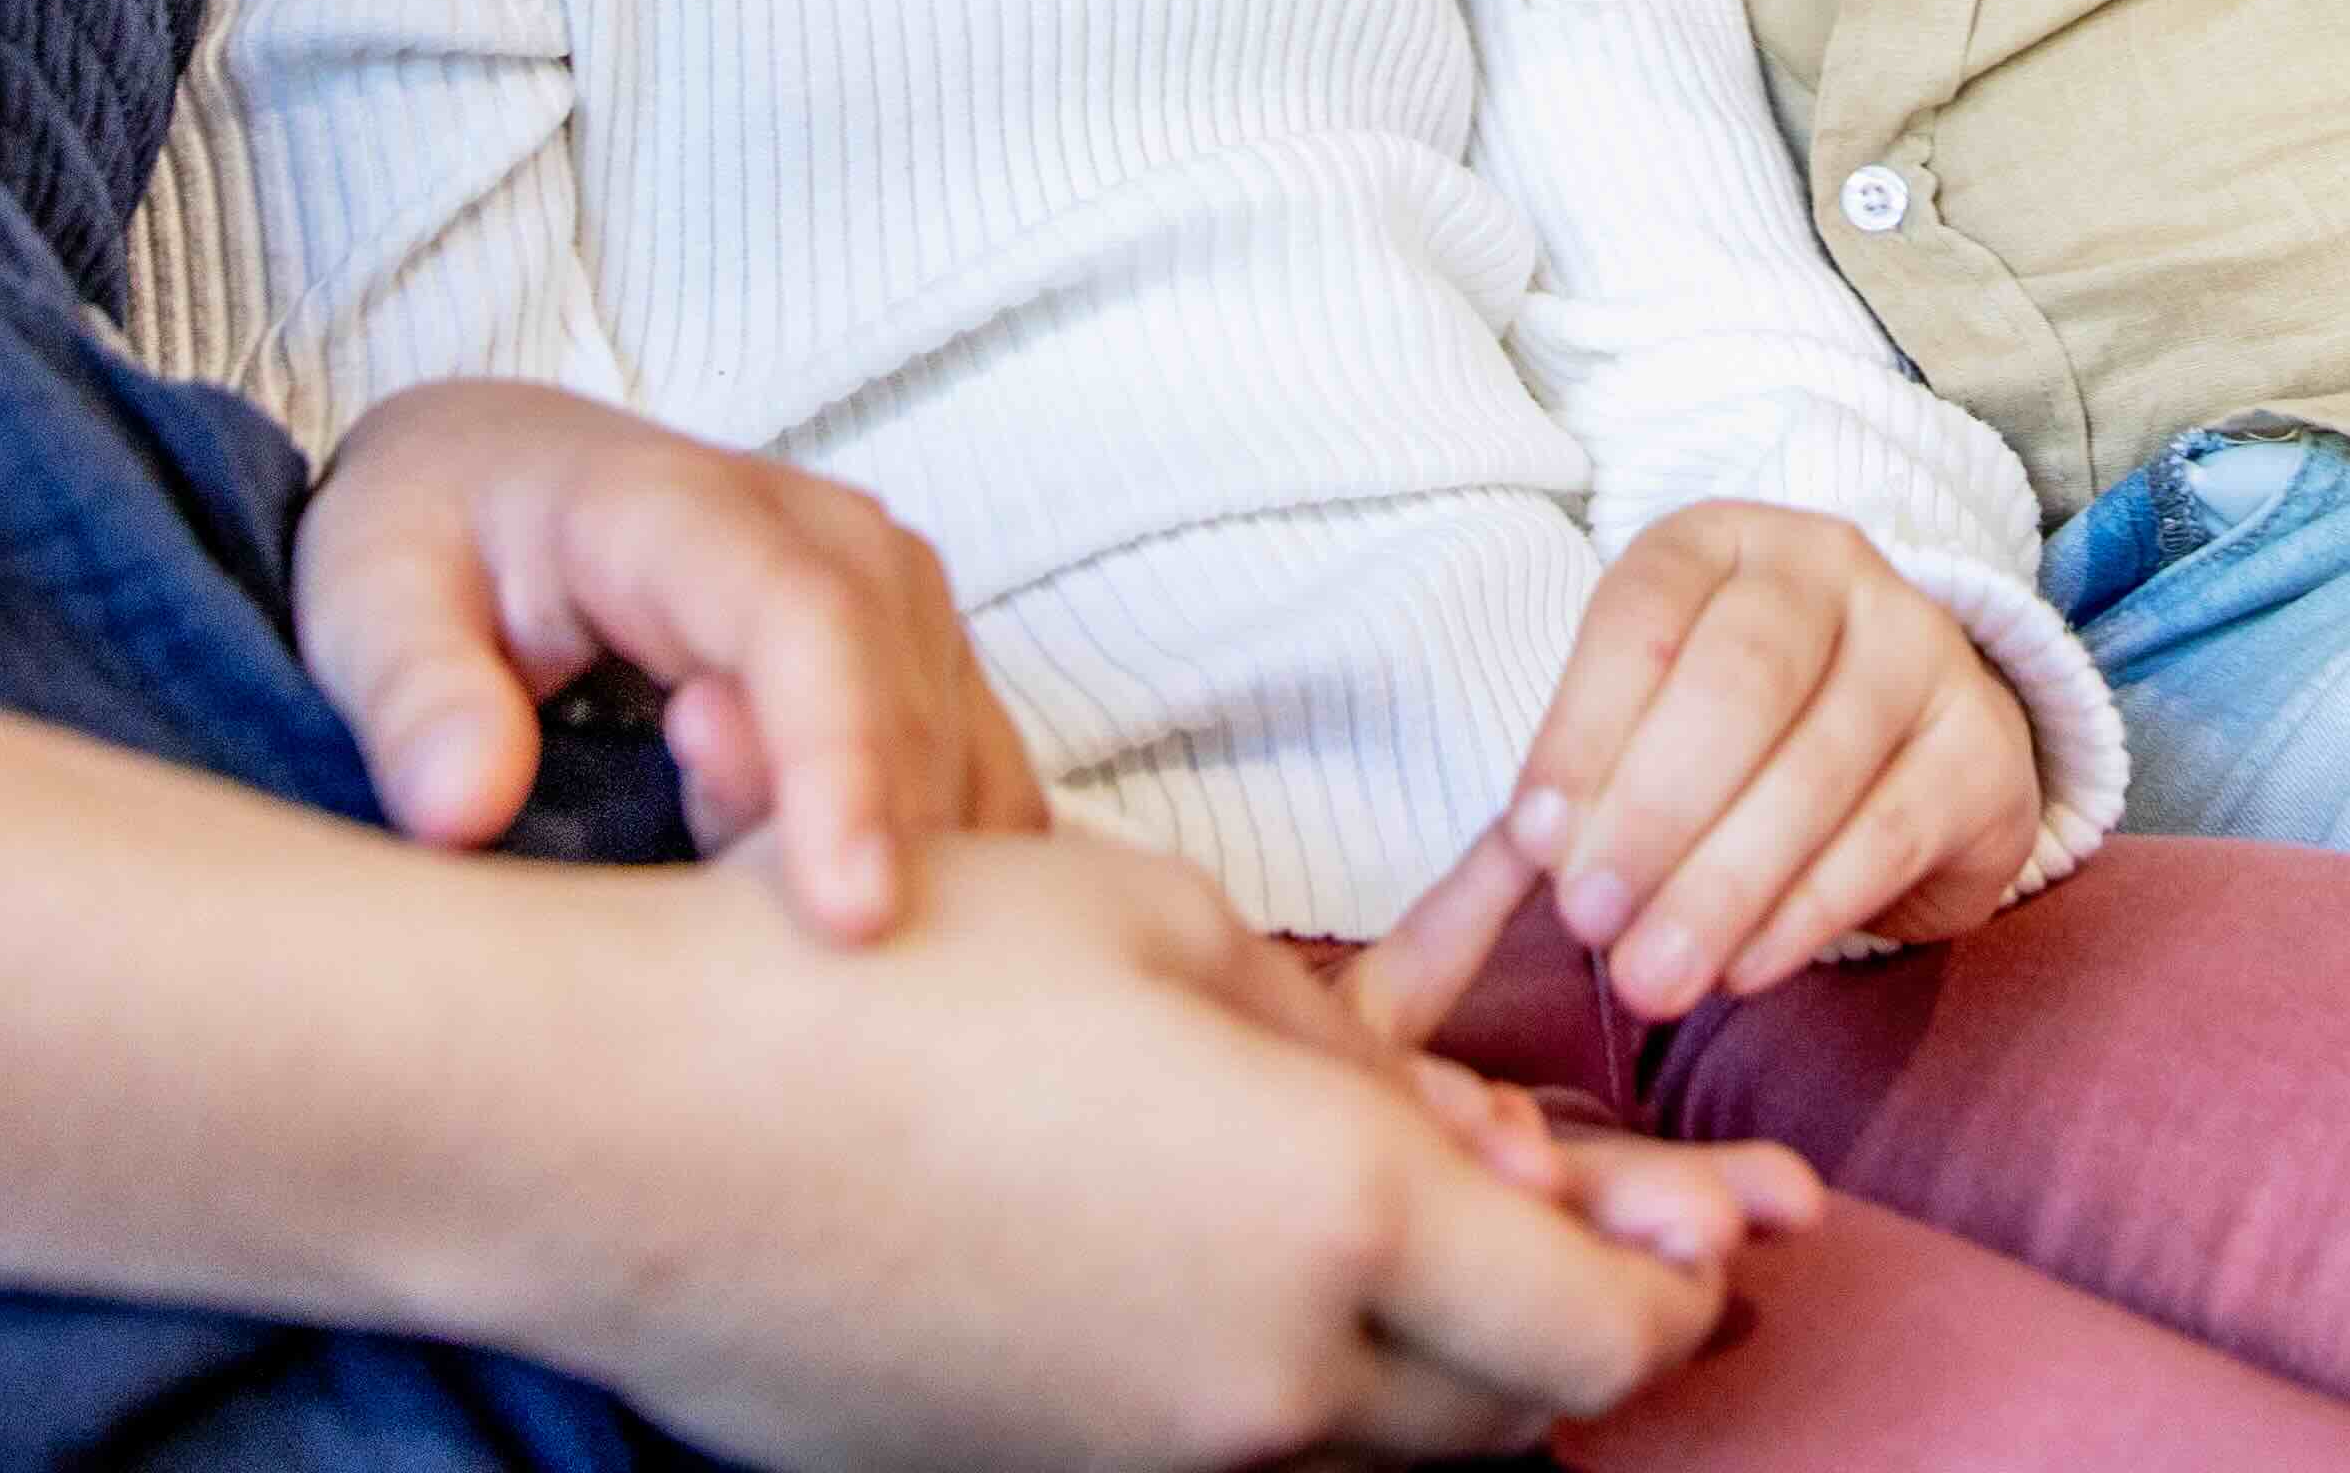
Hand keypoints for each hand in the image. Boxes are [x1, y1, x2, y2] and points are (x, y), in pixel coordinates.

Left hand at [294, 379, 1038, 938]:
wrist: (492, 483)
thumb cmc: (430, 544)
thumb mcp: (367, 596)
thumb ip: (411, 695)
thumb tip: (464, 808)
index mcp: (682, 506)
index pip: (806, 625)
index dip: (842, 770)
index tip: (852, 919)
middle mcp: (829, 536)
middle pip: (904, 715)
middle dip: (845, 858)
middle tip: (706, 960)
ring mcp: (898, 601)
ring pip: (961, 768)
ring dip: (884, 879)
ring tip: (725, 922)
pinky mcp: (930, 672)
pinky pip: (990, 802)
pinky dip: (948, 889)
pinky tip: (832, 955)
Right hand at [547, 831, 1747, 1466]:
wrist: (623, 1125)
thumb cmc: (890, 977)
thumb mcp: (1163, 929)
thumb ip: (1346, 1049)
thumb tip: (1448, 1139)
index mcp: (1335, 1226)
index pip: (1605, 1326)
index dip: (1684, 1280)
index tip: (1726, 1220)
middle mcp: (1269, 1385)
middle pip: (1516, 1412)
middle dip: (1593, 1321)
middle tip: (1636, 1228)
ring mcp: (1150, 1456)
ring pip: (1382, 1442)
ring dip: (1450, 1358)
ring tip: (1456, 1234)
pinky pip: (1237, 1443)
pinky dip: (1303, 1376)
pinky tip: (1262, 1267)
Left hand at [1487, 503, 2040, 1017]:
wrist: (1904, 748)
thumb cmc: (1738, 732)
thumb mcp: (1646, 720)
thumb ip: (1591, 783)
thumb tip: (1533, 875)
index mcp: (1725, 541)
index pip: (1645, 613)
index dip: (1582, 730)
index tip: (1534, 843)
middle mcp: (1835, 568)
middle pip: (1741, 683)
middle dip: (1654, 813)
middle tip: (1589, 921)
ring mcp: (1925, 649)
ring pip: (1815, 770)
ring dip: (1721, 887)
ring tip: (1652, 976)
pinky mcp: (1984, 747)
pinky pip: (1886, 837)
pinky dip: (1804, 914)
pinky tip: (1742, 969)